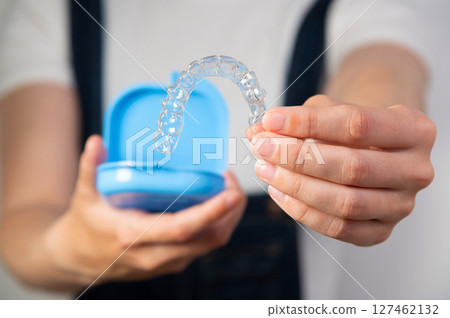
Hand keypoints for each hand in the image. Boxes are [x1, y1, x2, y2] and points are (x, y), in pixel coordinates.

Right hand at [43, 135, 246, 287]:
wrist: (78, 259)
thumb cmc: (85, 226)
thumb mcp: (83, 196)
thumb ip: (90, 168)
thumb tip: (97, 142)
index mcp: (134, 236)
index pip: (182, 229)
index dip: (210, 212)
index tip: (230, 193)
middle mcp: (155, 255)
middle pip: (209, 239)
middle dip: (231, 213)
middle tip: (232, 183)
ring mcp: (166, 262)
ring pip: (210, 245)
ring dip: (226, 219)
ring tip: (226, 189)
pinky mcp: (171, 263)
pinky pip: (203, 246)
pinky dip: (215, 226)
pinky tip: (213, 204)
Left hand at [248, 95, 435, 245]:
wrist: (378, 150)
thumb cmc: (356, 128)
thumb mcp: (333, 110)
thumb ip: (300, 119)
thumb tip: (258, 131)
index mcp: (414, 130)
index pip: (357, 125)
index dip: (309, 123)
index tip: (272, 120)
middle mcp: (415, 170)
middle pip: (352, 167)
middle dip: (298, 158)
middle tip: (262, 147)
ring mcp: (401, 205)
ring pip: (345, 203)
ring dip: (296, 186)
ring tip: (265, 169)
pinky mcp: (382, 230)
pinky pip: (339, 228)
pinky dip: (303, 212)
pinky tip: (279, 192)